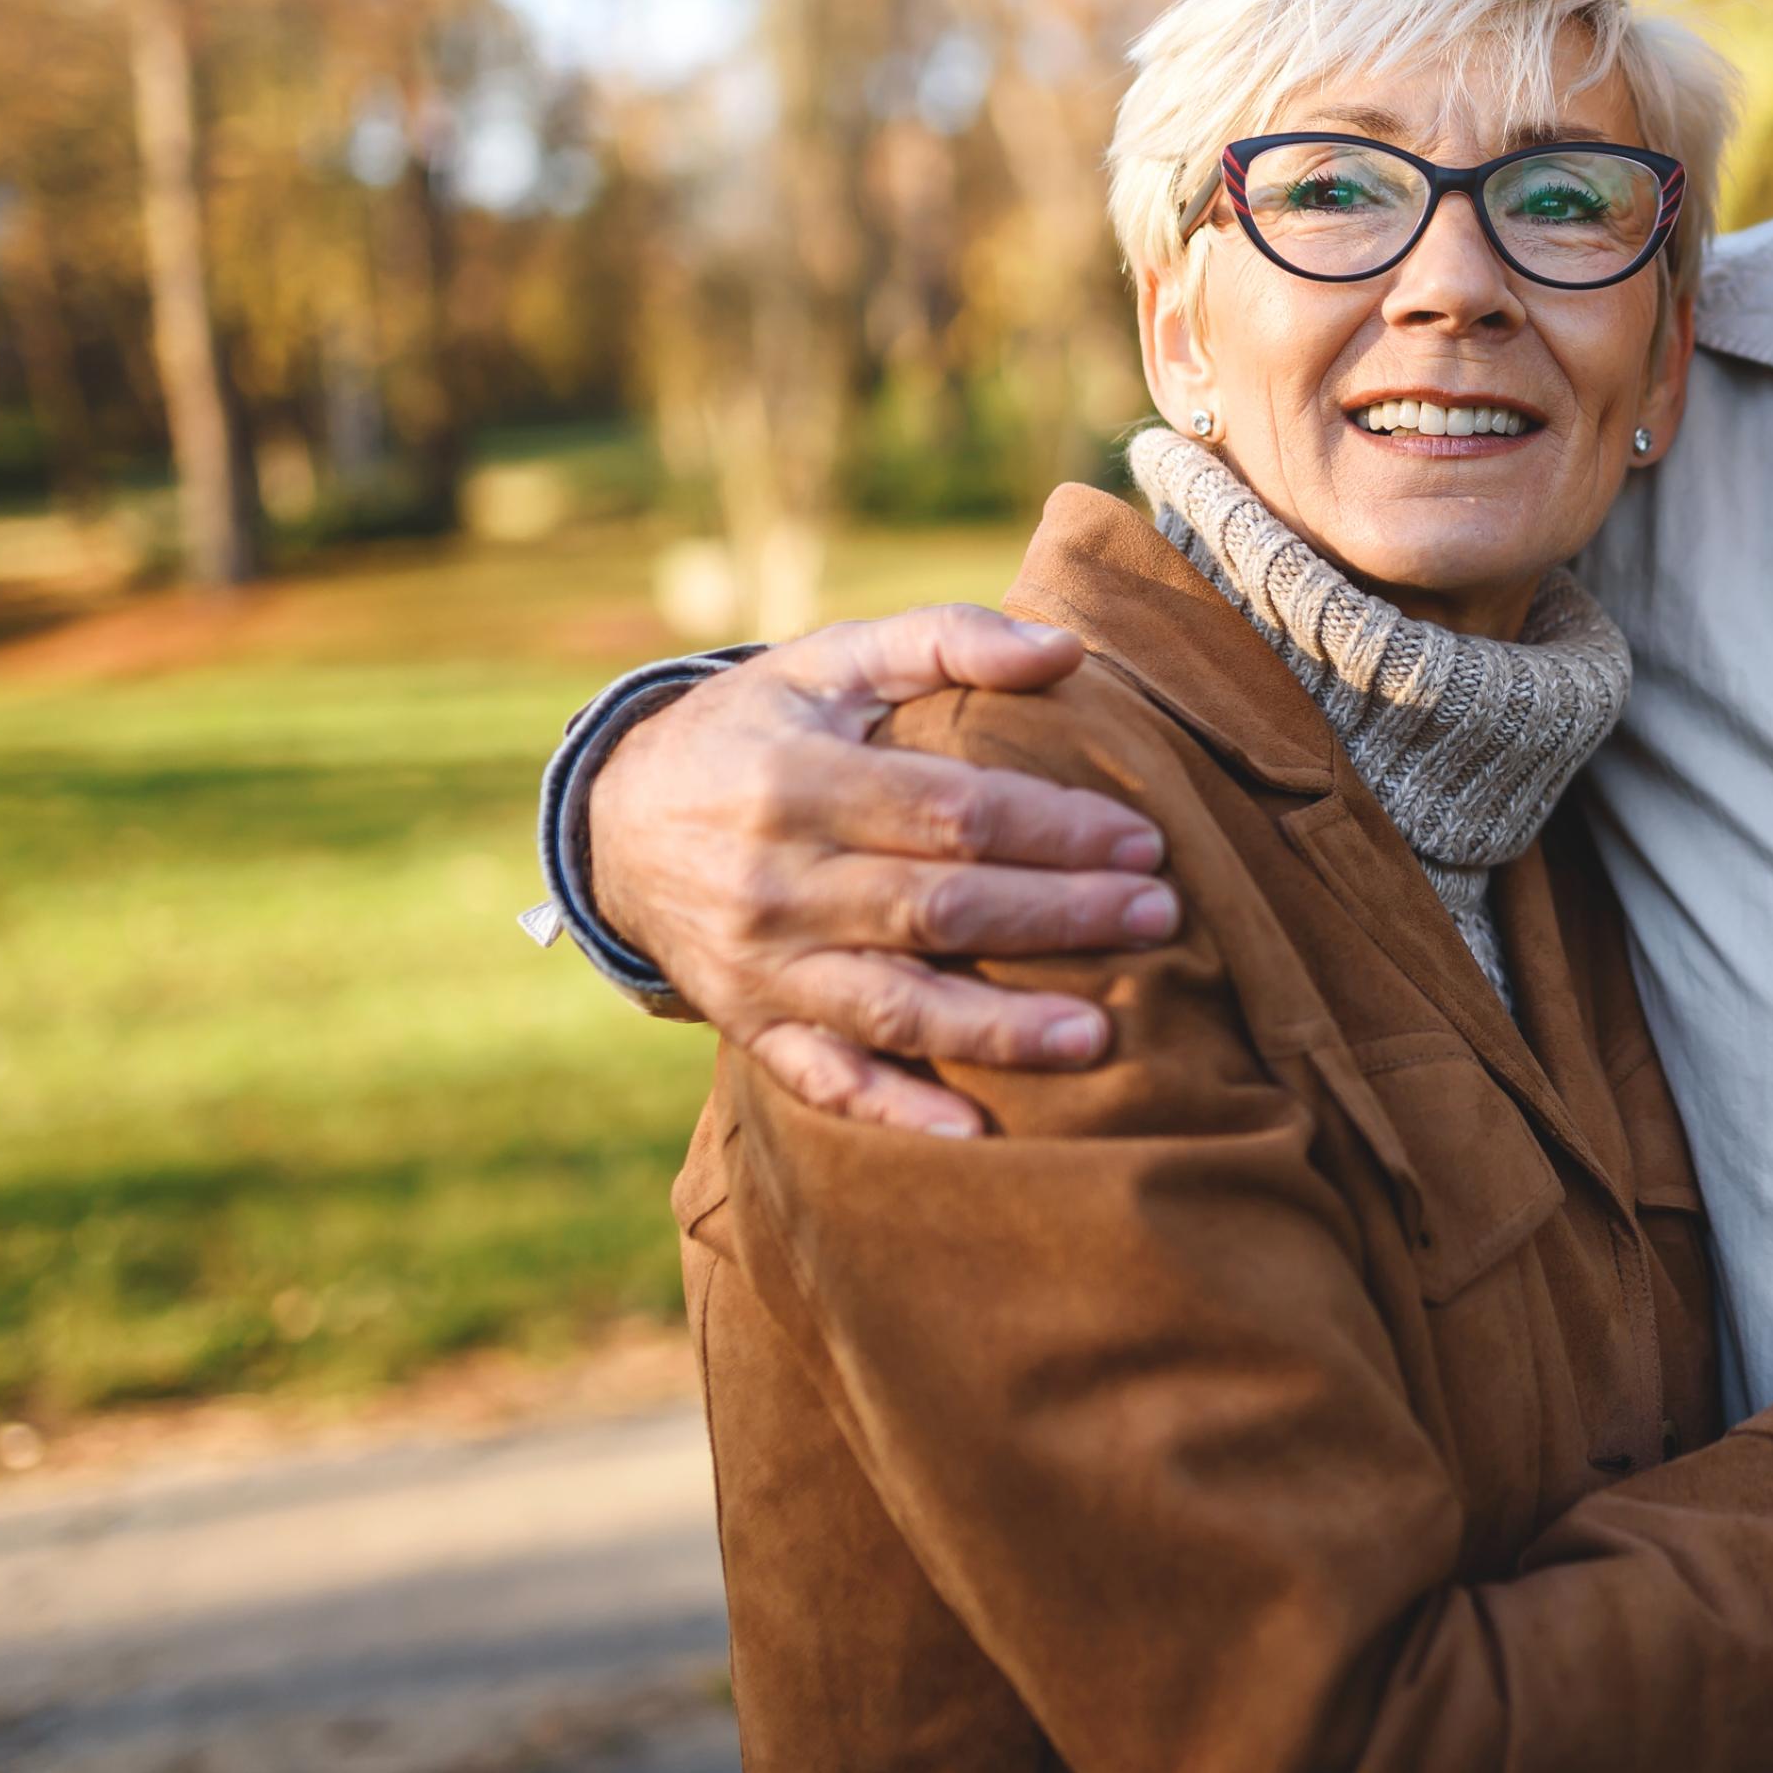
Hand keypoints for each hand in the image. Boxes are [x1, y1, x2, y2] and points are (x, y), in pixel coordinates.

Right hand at [588, 605, 1180, 1137]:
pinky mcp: (749, 1023)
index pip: (949, 813)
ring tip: (1097, 1034)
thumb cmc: (757, 728)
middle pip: (937, 909)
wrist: (616, 821)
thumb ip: (945, 639)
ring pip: (892, 1005)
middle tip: (1157, 917)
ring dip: (997, 1027)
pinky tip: (974, 1133)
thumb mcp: (829, 659)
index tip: (1143, 839)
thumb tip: (1064, 650)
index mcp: (799, 781)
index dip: (1053, 829)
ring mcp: (761, 964)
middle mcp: (776, 880)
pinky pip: (825, 1078)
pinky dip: (895, 1109)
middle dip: (1056, 917)